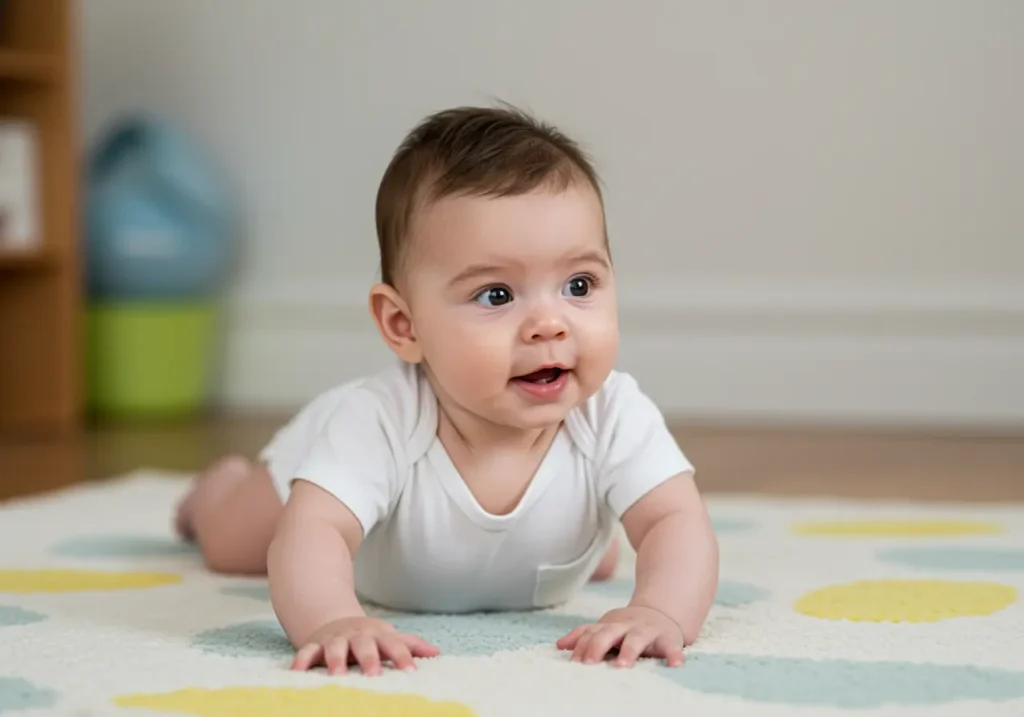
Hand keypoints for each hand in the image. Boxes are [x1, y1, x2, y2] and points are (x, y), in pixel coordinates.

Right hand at [290, 616, 439, 675]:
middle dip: (369, 659)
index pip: (395, 644)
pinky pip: (307, 651)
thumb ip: (411, 645)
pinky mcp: (315, 644)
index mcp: (379, 635)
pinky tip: (297, 672)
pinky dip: (302, 659)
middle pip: (365, 645)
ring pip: (335, 647)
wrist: (335, 621)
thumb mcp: (390, 637)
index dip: (403, 656)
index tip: (412, 672)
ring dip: (336, 660)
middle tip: (374, 676)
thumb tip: (437, 653)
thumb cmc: (370, 637)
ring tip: (337, 676)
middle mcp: (357, 636)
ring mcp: (335, 639)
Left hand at [556, 606, 684, 667]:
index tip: (573, 663)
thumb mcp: (605, 627)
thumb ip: (584, 635)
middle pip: (609, 633)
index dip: (581, 647)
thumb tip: (560, 645)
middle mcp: (626, 627)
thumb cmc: (626, 627)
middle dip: (598, 647)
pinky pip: (671, 647)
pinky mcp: (667, 638)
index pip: (591, 634)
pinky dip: (674, 655)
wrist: (660, 612)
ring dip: (629, 651)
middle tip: (589, 663)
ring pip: (636, 639)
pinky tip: (676, 665)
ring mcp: (646, 631)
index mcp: (609, 626)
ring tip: (623, 666)